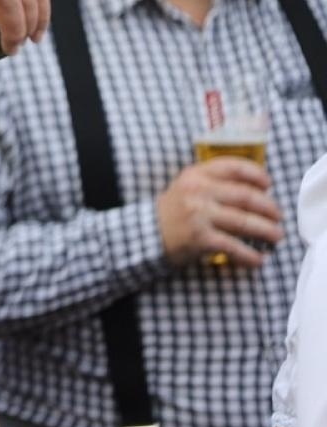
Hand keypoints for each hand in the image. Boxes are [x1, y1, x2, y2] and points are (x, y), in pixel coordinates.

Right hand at [156, 157, 283, 267]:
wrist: (149, 234)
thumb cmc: (175, 210)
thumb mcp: (188, 186)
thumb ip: (215, 181)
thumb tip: (257, 189)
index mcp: (196, 174)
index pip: (233, 167)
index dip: (256, 174)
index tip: (268, 185)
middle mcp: (197, 191)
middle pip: (246, 196)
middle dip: (269, 208)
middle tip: (278, 216)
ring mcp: (198, 214)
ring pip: (244, 222)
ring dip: (266, 231)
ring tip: (276, 236)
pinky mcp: (200, 238)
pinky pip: (233, 246)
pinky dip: (249, 255)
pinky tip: (258, 260)